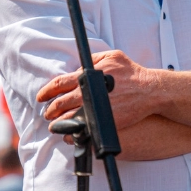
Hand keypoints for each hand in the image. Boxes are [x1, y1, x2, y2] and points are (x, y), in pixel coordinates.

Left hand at [36, 49, 157, 131]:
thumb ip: (92, 60)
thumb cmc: (132, 73)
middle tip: (48, 113)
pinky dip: (72, 133)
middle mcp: (87, 94)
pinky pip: (81, 130)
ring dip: (58, 123)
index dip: (46, 91)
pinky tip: (70, 134)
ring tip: (56, 125)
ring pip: (68, 119)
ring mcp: (94, 110)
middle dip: (50, 110)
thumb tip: (78, 68)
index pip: (58, 84)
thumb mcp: (112, 56)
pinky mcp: (102, 123)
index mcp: (87, 78)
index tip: (41, 96)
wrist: (149, 91)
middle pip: (59, 104)